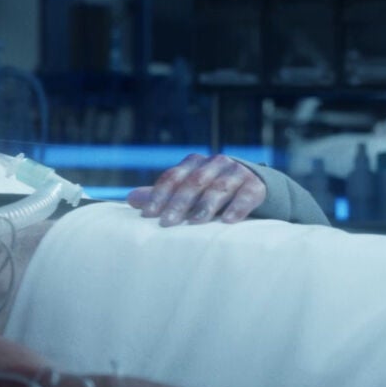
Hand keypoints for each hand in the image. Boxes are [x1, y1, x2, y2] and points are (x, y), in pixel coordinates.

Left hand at [127, 154, 267, 226]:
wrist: (256, 187)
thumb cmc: (211, 191)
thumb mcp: (187, 190)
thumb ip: (162, 195)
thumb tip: (130, 199)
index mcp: (194, 163)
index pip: (172, 177)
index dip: (159, 195)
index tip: (148, 215)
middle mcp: (215, 163)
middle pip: (193, 182)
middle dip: (179, 203)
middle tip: (167, 223)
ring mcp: (237, 173)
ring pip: (219, 188)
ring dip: (206, 205)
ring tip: (196, 222)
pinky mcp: (256, 185)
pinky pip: (246, 195)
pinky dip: (237, 207)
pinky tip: (228, 221)